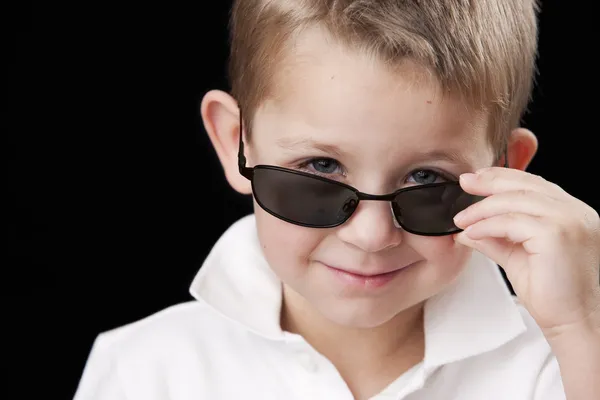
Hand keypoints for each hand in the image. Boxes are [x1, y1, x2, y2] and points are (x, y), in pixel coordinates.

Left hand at [453, 167, 599, 338]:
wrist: (574, 322)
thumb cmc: (552, 294)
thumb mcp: (517, 256)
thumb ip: (495, 238)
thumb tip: (466, 228)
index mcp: (571, 212)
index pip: (532, 183)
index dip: (501, 177)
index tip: (474, 179)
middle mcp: (574, 211)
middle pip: (524, 184)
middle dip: (489, 181)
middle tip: (463, 183)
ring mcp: (569, 220)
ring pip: (515, 200)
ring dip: (481, 209)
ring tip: (461, 219)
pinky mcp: (557, 234)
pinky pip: (512, 221)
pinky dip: (487, 225)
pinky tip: (472, 233)